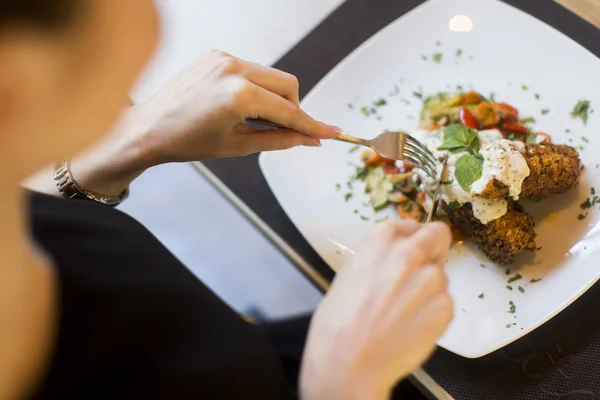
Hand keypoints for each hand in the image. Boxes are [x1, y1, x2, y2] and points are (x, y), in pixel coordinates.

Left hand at [34, 50, 339, 196]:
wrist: (147, 128)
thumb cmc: (185, 141)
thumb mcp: (238, 146)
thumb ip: (280, 140)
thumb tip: (308, 140)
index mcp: (239, 95)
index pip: (290, 111)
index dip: (313, 125)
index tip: (331, 132)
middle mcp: (234, 69)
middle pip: (288, 85)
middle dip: (293, 109)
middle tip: (284, 131)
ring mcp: (224, 58)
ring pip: (271, 75)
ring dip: (273, 98)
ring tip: (253, 120)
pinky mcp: (216, 55)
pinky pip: (251, 69)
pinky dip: (255, 88)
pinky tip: (239, 106)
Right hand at [300, 220, 452, 399]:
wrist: (349, 364)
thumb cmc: (337, 326)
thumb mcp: (347, 276)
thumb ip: (375, 258)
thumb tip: (390, 256)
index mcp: (380, 240)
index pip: (410, 224)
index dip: (409, 237)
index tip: (407, 247)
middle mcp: (409, 253)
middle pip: (438, 234)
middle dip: (432, 247)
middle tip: (420, 268)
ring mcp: (431, 280)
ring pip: (441, 273)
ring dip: (429, 285)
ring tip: (404, 309)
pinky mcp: (445, 307)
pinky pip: (445, 301)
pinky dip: (433, 311)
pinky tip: (410, 325)